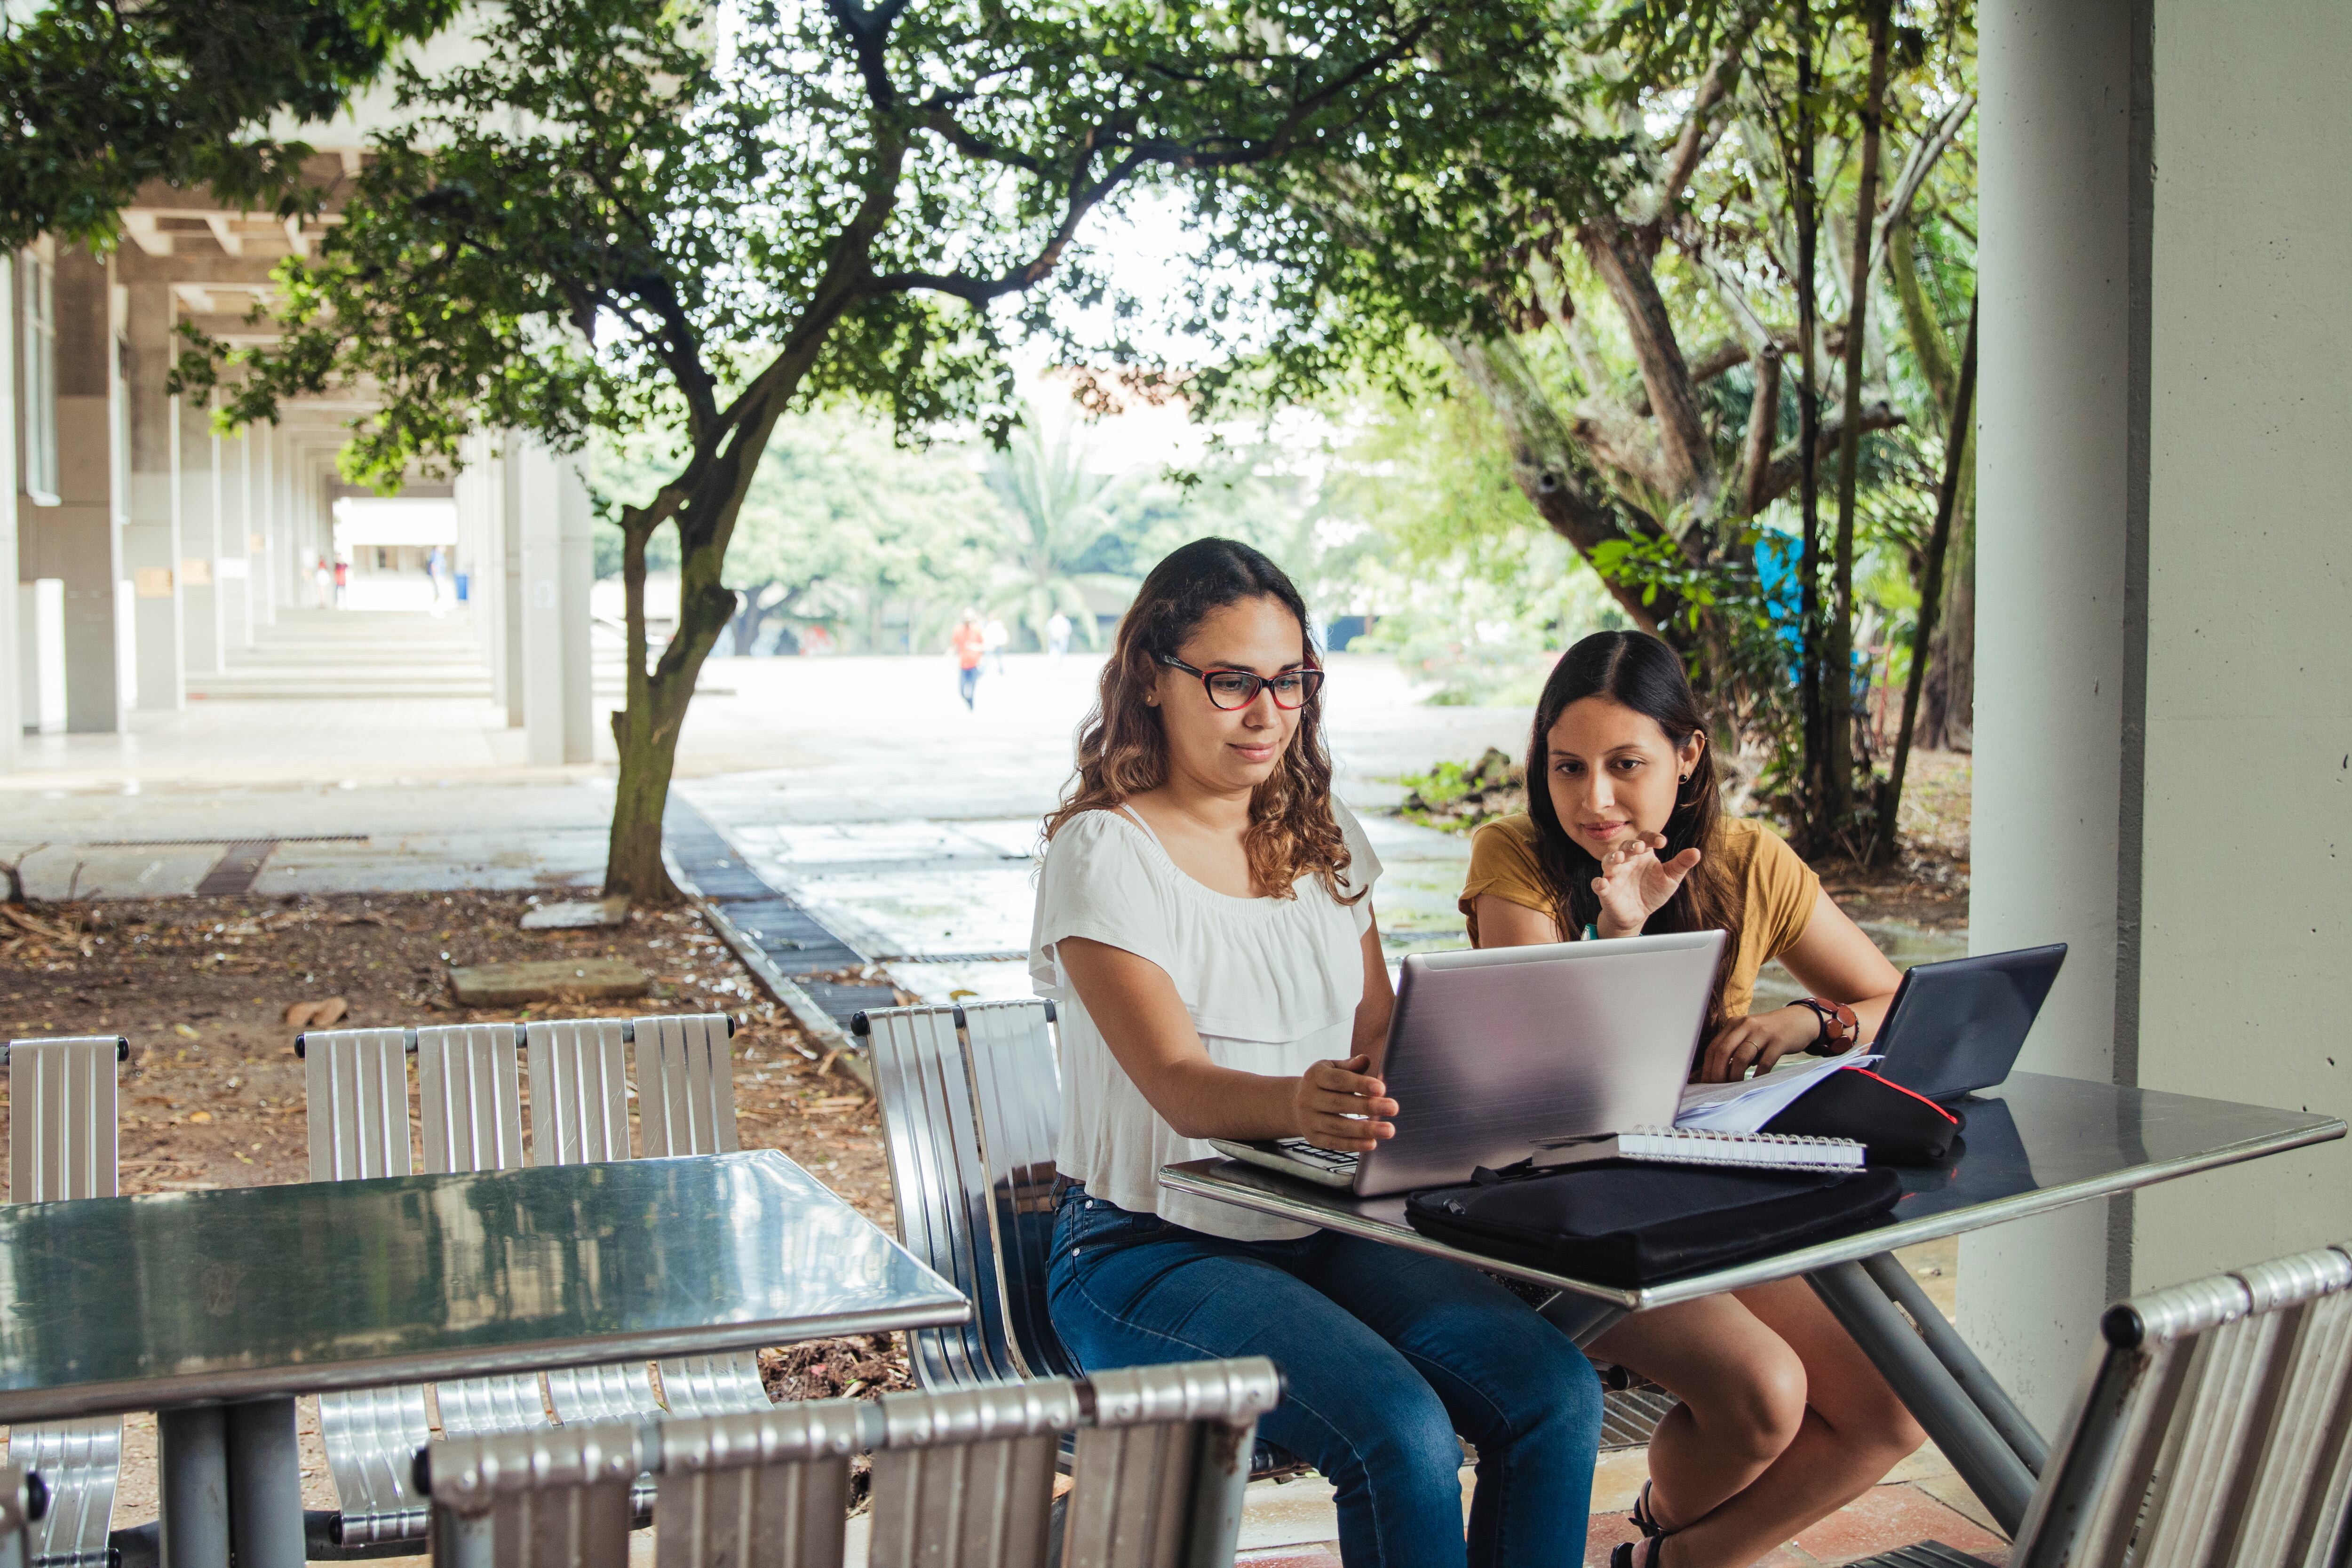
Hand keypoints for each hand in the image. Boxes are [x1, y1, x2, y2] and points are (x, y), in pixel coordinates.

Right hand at [1293, 1055, 1397, 1152]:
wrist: (1295, 1104)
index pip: (1338, 1080)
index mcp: (1315, 1076)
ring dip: (1365, 1129)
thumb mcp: (1333, 1068)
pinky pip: (1335, 1143)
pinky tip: (1372, 1143)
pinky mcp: (1313, 1138)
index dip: (1360, 1084)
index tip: (1381, 1088)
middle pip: (1339, 1103)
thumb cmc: (1323, 1083)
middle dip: (1368, 1106)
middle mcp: (1308, 1098)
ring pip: (1338, 1126)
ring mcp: (1309, 1120)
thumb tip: (1365, 1060)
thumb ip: (1350, 1065)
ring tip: (1388, 1130)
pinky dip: (1354, 1144)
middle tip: (1393, 1108)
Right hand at [1591, 832, 1704, 937]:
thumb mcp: (1670, 878)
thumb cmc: (1653, 891)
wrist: (1638, 914)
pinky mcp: (1606, 890)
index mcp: (1643, 854)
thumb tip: (1697, 852)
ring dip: (1612, 858)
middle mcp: (1627, 861)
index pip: (1645, 838)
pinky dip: (1598, 883)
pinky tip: (1603, 883)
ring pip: (1608, 861)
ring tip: (1619, 858)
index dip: (1652, 837)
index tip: (1662, 842)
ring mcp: (1615, 874)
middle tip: (1639, 847)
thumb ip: (1681, 864)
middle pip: (1625, 846)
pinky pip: (1598, 884)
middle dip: (1631, 845)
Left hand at [1697, 1007, 1822, 1082]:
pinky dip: (1758, 1075)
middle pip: (1723, 1051)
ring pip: (1741, 1056)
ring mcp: (1762, 1032)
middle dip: (1717, 1073)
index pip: (1713, 1047)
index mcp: (1733, 1024)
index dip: (1707, 1068)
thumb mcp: (1748, 1037)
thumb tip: (1714, 1076)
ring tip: (1735, 1088)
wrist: (1799, 1020)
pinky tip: (1755, 1082)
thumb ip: (1733, 1051)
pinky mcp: (1779, 1040)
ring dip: (1735, 1076)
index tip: (1705, 1084)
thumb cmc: (1768, 1034)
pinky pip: (1765, 1061)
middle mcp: (1745, 1025)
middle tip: (1717, 1089)